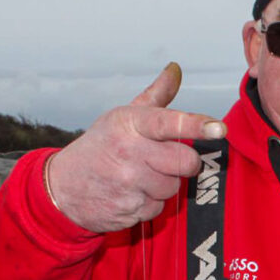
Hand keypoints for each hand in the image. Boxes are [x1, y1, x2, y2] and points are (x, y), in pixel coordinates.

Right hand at [46, 63, 225, 231]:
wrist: (61, 187)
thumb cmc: (101, 146)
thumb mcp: (122, 117)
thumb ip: (156, 96)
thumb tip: (175, 69)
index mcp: (128, 124)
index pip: (169, 123)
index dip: (196, 126)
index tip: (218, 129)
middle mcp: (128, 152)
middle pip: (185, 161)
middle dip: (183, 162)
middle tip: (163, 159)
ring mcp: (128, 183)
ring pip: (174, 187)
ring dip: (164, 184)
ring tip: (139, 176)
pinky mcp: (128, 210)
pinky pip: (159, 208)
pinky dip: (150, 203)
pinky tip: (131, 193)